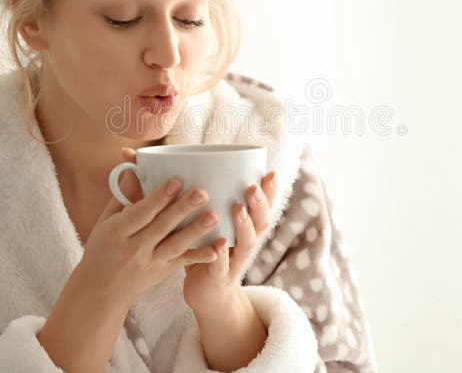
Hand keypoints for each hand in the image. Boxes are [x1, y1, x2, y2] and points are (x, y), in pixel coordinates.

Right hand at [78, 148, 219, 307]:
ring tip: (214, 216)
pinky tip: (216, 250)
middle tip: (202, 192)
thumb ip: (125, 193)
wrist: (101, 289)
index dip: (157, 199)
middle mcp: (133, 248)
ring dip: (195, 231)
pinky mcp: (162, 272)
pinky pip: (182, 263)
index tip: (176, 181)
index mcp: (116, 232)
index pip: (139, 213)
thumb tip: (135, 162)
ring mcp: (149, 263)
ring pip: (174, 245)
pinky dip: (199, 257)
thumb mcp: (107, 220)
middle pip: (160, 227)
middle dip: (182, 209)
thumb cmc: (103, 246)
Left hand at [182, 170, 277, 313]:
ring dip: (244, 225)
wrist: (208, 295)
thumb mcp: (214, 225)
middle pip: (261, 223)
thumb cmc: (208, 251)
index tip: (270, 172)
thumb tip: (191, 166)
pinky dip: (221, 256)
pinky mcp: (219, 278)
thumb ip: (208, 202)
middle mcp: (246, 244)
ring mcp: (235, 262)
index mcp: (248, 229)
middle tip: (252, 187)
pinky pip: (222, 267)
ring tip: (238, 209)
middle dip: (260, 204)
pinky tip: (219, 246)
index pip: (264, 207)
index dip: (270, 191)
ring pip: (247, 243)